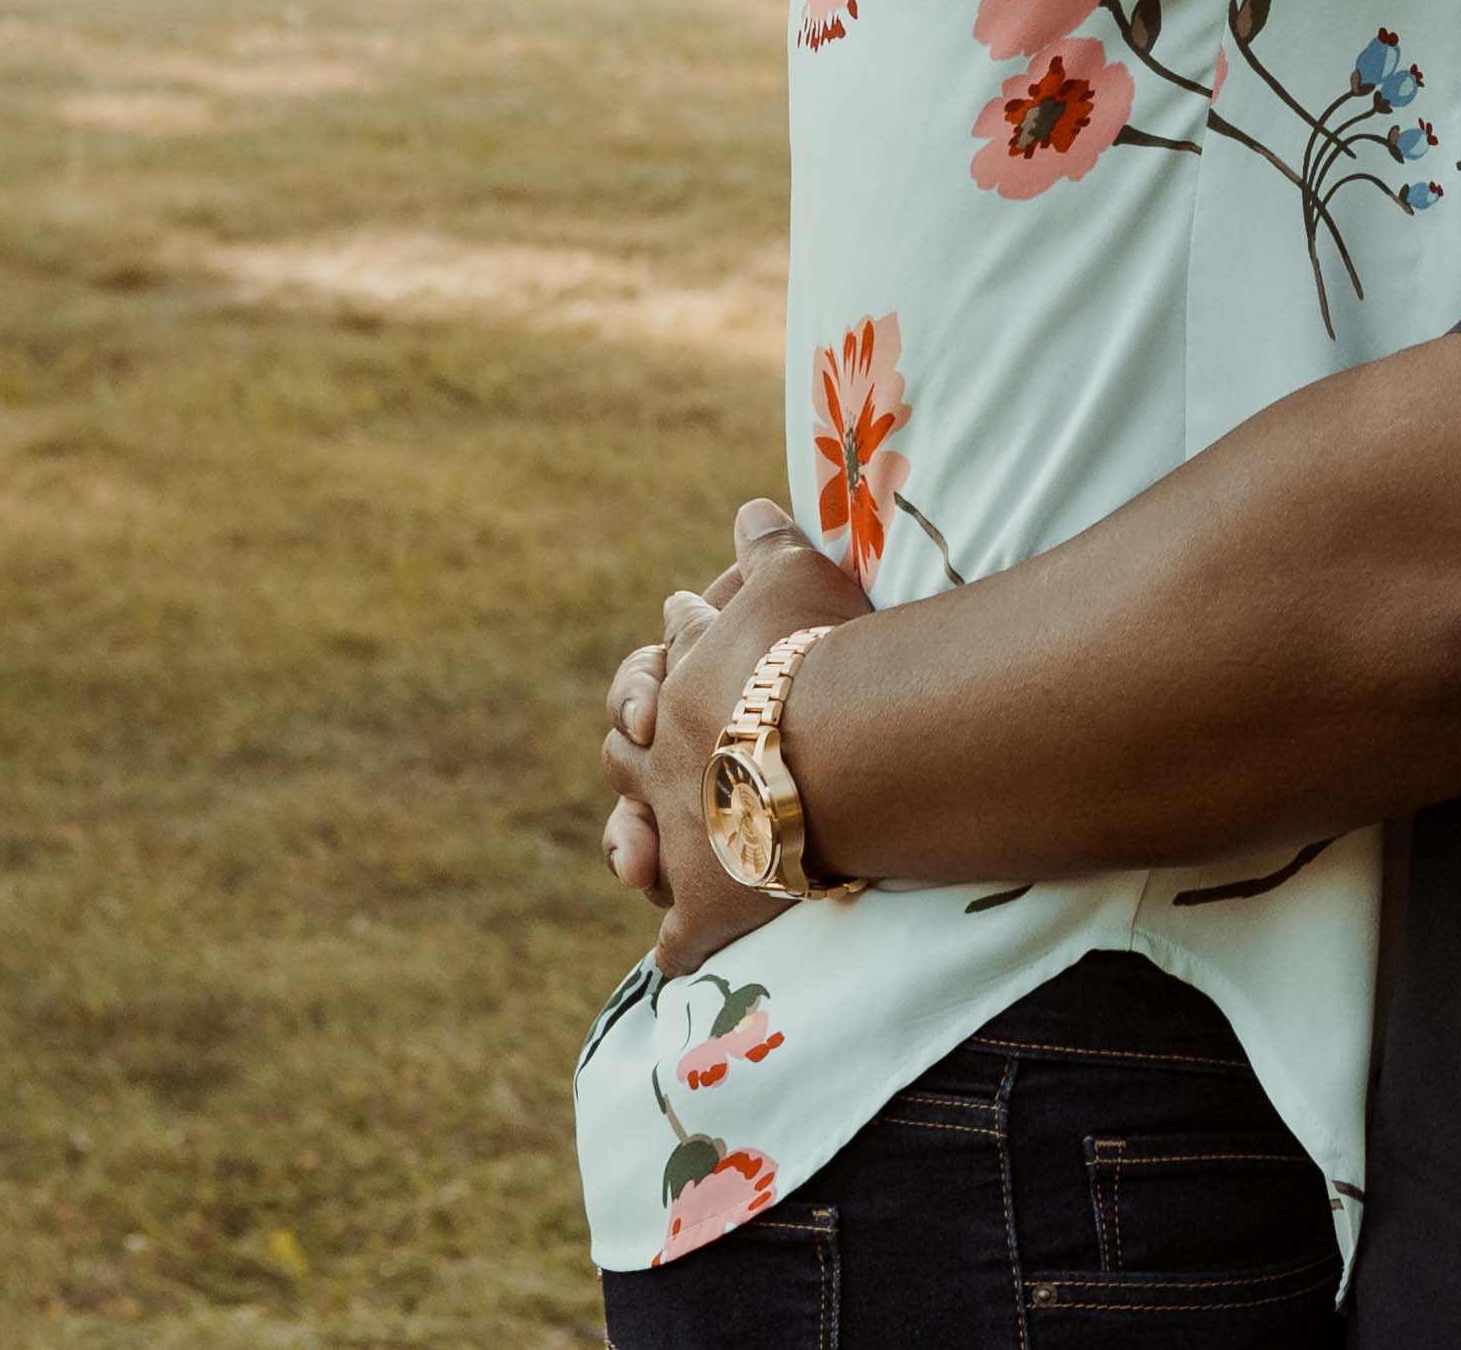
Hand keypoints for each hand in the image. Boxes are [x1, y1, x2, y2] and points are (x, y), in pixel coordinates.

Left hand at [595, 498, 873, 976]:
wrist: (833, 746)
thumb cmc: (821, 653)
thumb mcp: (799, 578)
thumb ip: (771, 547)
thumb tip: (750, 506)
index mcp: (685, 684)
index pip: (662, 669)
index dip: (663, 665)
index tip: (665, 655)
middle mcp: (668, 759)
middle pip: (627, 754)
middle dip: (635, 749)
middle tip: (641, 740)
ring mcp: (682, 832)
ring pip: (635, 841)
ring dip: (635, 845)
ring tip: (634, 856)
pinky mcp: (708, 904)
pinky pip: (683, 937)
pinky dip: (682, 944)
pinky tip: (681, 953)